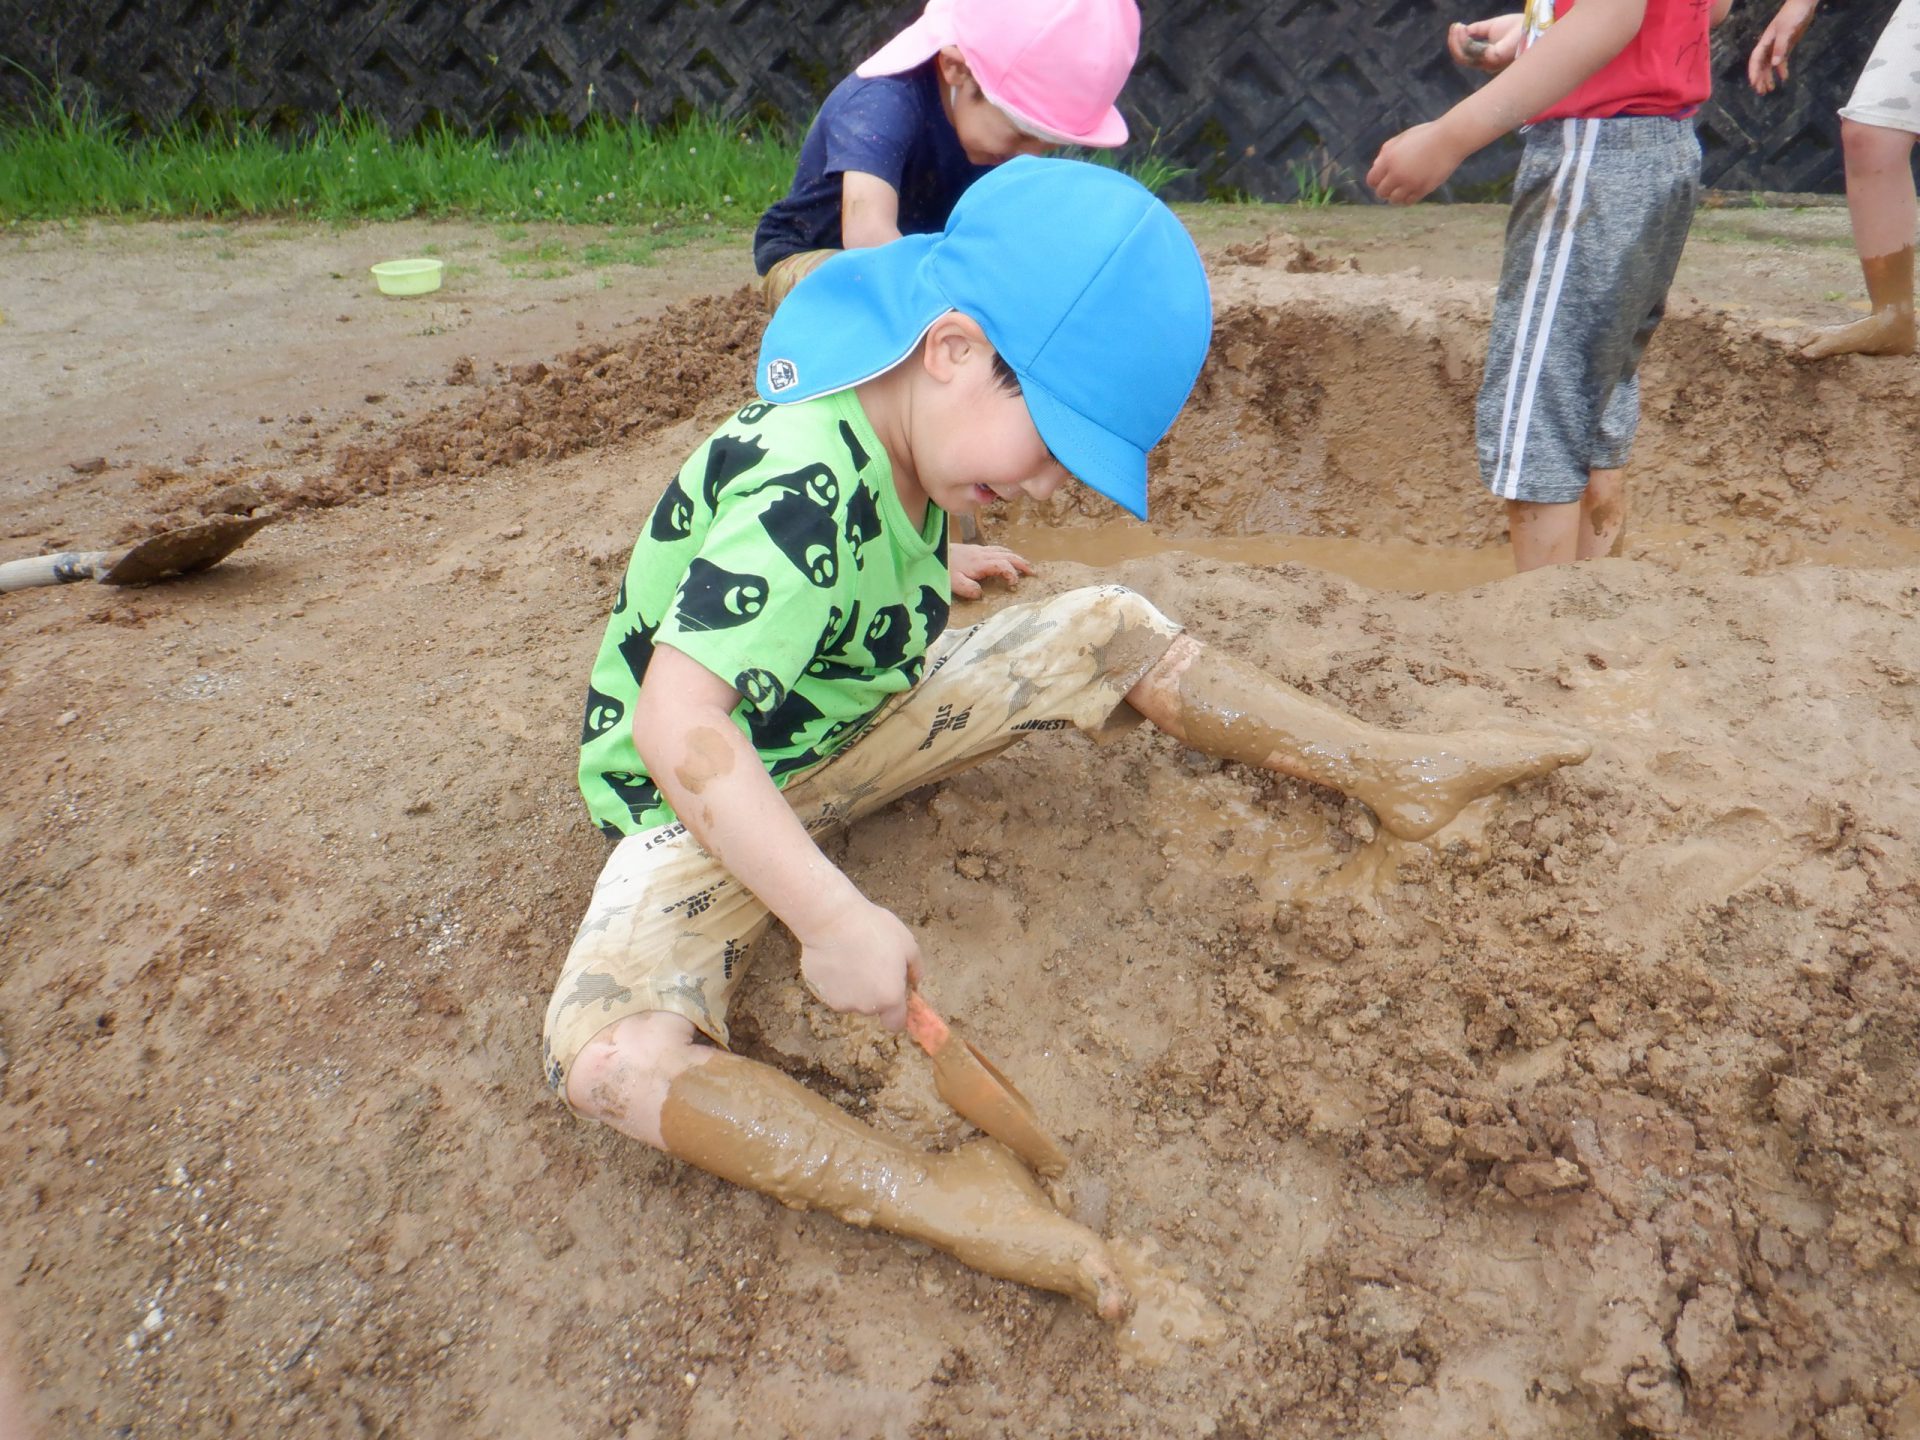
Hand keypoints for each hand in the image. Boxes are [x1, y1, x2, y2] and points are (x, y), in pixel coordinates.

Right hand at [797, 895, 922, 1029]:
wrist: (832, 920)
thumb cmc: (874, 929)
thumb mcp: (907, 943)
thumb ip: (915, 968)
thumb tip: (913, 982)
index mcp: (889, 997)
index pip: (895, 1024)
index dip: (896, 1012)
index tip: (893, 994)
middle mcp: (864, 1007)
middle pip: (872, 1008)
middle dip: (873, 992)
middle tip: (870, 964)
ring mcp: (839, 1001)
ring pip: (850, 999)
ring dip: (852, 986)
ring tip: (849, 958)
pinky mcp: (818, 992)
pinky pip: (830, 990)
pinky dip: (833, 980)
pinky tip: (833, 958)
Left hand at [948, 542, 1035, 600]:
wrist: (933, 551)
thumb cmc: (944, 568)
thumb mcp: (954, 583)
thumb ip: (968, 589)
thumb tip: (981, 594)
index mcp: (981, 563)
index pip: (1003, 566)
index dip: (1012, 574)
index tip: (1014, 584)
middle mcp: (983, 554)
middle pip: (1008, 555)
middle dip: (1021, 563)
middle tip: (1032, 572)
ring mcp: (980, 550)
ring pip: (1003, 550)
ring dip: (1016, 557)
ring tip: (1024, 565)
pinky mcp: (975, 549)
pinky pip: (996, 549)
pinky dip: (1006, 553)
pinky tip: (1007, 558)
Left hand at [1368, 120, 1469, 205]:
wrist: (1450, 139)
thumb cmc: (1425, 136)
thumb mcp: (1402, 139)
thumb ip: (1386, 152)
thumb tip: (1375, 167)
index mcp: (1389, 159)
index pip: (1372, 180)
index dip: (1376, 181)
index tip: (1383, 180)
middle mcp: (1397, 173)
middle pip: (1381, 192)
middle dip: (1385, 190)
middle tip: (1394, 185)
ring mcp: (1410, 183)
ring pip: (1394, 200)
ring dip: (1396, 196)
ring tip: (1403, 189)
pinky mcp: (1423, 189)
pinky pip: (1408, 201)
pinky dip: (1408, 198)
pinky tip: (1412, 191)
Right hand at [1449, 13, 1524, 71]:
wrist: (1534, 24)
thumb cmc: (1517, 27)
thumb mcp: (1492, 27)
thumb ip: (1477, 30)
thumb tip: (1463, 30)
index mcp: (1488, 59)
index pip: (1467, 56)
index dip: (1458, 43)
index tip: (1456, 27)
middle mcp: (1488, 64)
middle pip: (1462, 58)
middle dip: (1454, 42)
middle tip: (1454, 26)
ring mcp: (1491, 62)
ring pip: (1464, 56)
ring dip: (1457, 40)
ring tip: (1457, 26)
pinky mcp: (1494, 57)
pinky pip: (1472, 51)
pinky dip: (1464, 40)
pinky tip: (1463, 28)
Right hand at [1748, 0, 1816, 93]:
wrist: (1804, 4)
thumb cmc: (1793, 15)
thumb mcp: (1786, 30)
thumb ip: (1780, 47)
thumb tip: (1774, 65)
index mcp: (1766, 41)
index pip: (1756, 59)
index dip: (1753, 72)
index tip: (1754, 84)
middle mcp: (1769, 46)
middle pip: (1761, 65)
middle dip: (1760, 78)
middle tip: (1761, 92)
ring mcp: (1778, 46)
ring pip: (1770, 65)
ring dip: (1769, 77)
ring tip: (1770, 89)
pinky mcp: (1787, 46)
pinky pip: (1782, 61)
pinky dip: (1782, 70)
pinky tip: (1784, 78)